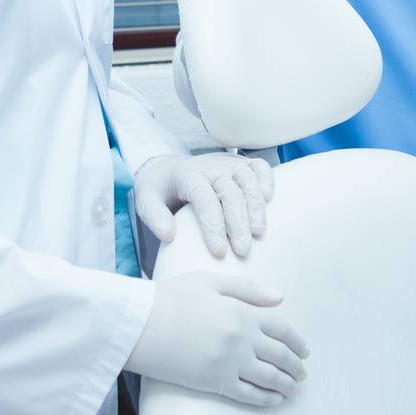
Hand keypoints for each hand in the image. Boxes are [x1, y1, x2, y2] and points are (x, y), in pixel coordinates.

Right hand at [126, 269, 309, 407]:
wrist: (141, 325)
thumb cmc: (172, 298)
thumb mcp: (210, 281)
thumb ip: (248, 289)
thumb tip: (279, 298)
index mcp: (242, 312)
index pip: (281, 328)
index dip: (297, 341)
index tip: (305, 350)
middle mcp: (241, 339)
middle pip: (280, 355)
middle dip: (296, 366)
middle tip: (302, 373)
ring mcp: (229, 362)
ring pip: (269, 378)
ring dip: (287, 384)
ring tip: (294, 389)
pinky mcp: (215, 382)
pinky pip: (248, 394)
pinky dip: (266, 399)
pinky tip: (274, 400)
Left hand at [133, 151, 273, 258]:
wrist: (168, 169)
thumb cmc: (160, 190)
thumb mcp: (146, 201)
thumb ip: (154, 218)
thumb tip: (169, 236)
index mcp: (187, 175)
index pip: (203, 198)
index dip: (213, 224)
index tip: (218, 251)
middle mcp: (211, 166)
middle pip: (229, 192)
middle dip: (238, 222)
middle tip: (242, 250)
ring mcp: (229, 163)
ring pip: (248, 180)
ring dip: (256, 207)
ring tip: (259, 233)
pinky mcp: (242, 164)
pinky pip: (260, 167)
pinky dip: (268, 180)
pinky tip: (270, 200)